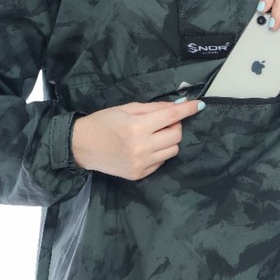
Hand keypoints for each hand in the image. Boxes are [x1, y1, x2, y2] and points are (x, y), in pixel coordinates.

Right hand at [71, 100, 203, 179]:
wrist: (81, 146)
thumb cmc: (103, 122)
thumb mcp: (126, 108)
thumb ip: (153, 108)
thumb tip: (178, 106)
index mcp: (137, 126)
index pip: (171, 116)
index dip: (187, 109)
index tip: (198, 105)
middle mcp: (142, 147)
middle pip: (176, 134)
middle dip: (174, 125)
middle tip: (163, 121)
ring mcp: (141, 163)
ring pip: (173, 150)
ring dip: (169, 140)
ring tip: (154, 135)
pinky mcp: (139, 174)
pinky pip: (162, 162)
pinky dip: (159, 153)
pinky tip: (145, 148)